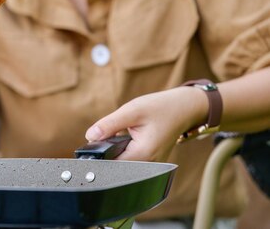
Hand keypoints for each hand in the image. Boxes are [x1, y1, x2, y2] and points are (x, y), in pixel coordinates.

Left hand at [85, 87, 206, 161]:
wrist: (183, 108)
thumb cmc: (160, 108)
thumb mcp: (131, 111)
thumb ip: (109, 125)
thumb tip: (90, 137)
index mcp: (144, 154)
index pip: (112, 163)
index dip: (99, 155)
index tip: (91, 146)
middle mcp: (149, 163)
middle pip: (117, 164)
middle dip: (107, 151)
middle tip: (107, 134)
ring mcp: (152, 164)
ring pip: (124, 161)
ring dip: (116, 149)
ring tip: (120, 133)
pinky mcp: (151, 160)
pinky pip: (132, 158)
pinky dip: (124, 149)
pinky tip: (126, 137)